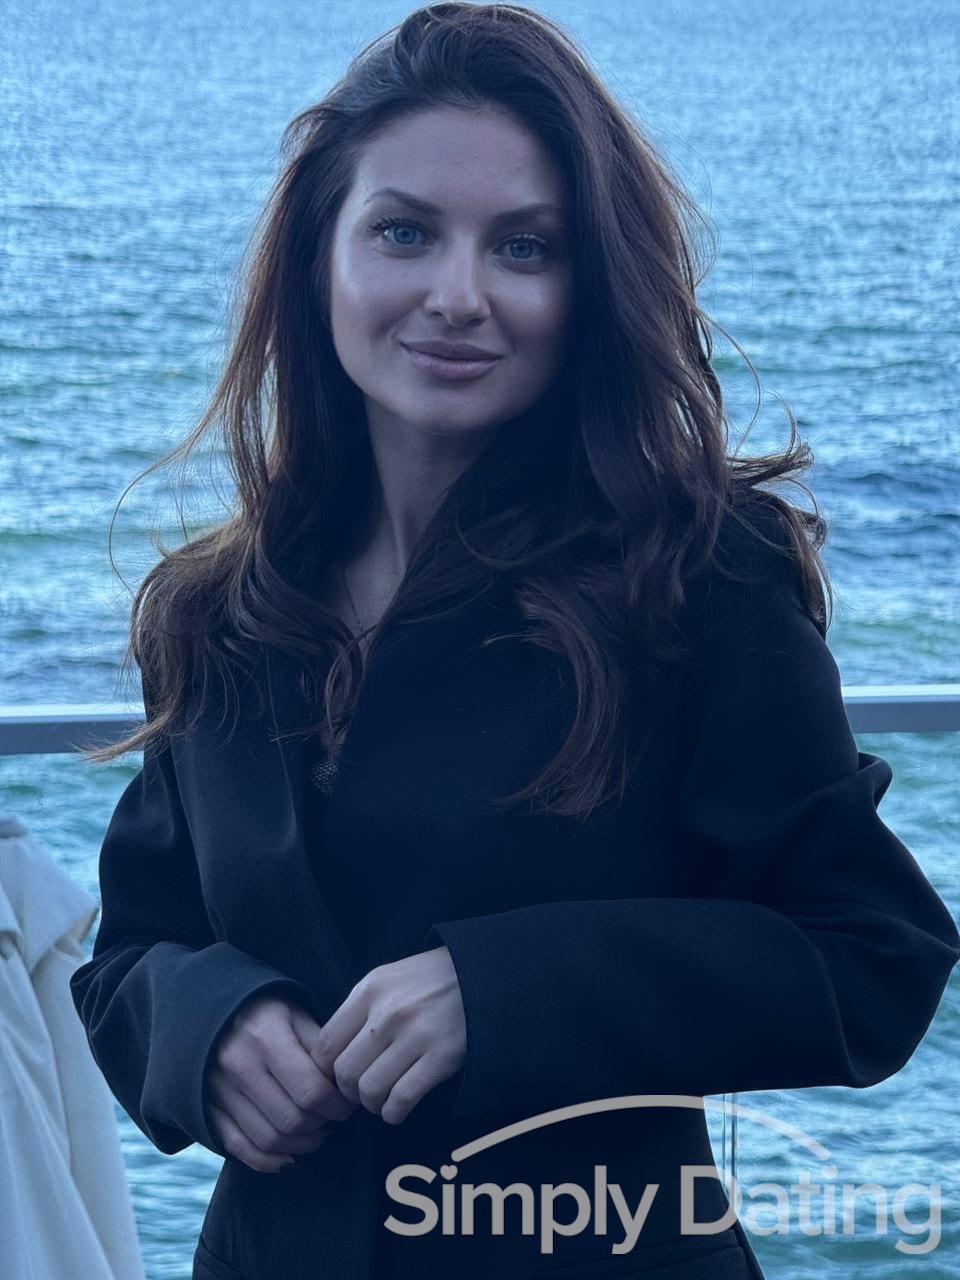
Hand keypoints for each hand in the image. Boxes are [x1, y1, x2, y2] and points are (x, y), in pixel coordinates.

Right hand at [204, 995, 358, 1172]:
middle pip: (293, 1120)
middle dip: (323, 1125)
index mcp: (266, 1038)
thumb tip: (345, 1086)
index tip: (348, 1102)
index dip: (338, 1105)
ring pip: (270, 1140)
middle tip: (334, 1117)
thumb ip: (321, 1048)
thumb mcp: (297, 1014)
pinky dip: (269, 1161)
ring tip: (317, 1131)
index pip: (312, 1091)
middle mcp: (239, 1067)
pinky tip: (290, 1155)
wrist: (214, 1012)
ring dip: (302, 1144)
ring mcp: (220, 1092)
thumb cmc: (267, 1012)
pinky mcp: (208, 1110)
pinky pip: (240, 1149)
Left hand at [312, 946, 465, 1125]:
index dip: (324, 1071)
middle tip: (359, 1092)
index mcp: (369, 991)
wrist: (479, 975)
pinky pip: (402, 1099)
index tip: (336, 1078)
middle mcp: (389, 1012)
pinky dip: (393, 1113)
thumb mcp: (384, 981)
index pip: (325, 1045)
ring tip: (379, 1099)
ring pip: (370, 1091)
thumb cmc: (426, 982)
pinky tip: (396, 1107)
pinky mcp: (442, 1057)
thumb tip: (328, 1058)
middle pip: (344, 1073)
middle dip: (347, 1092)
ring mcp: (416, 1035)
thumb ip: (356, 1012)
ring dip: (371, 1104)